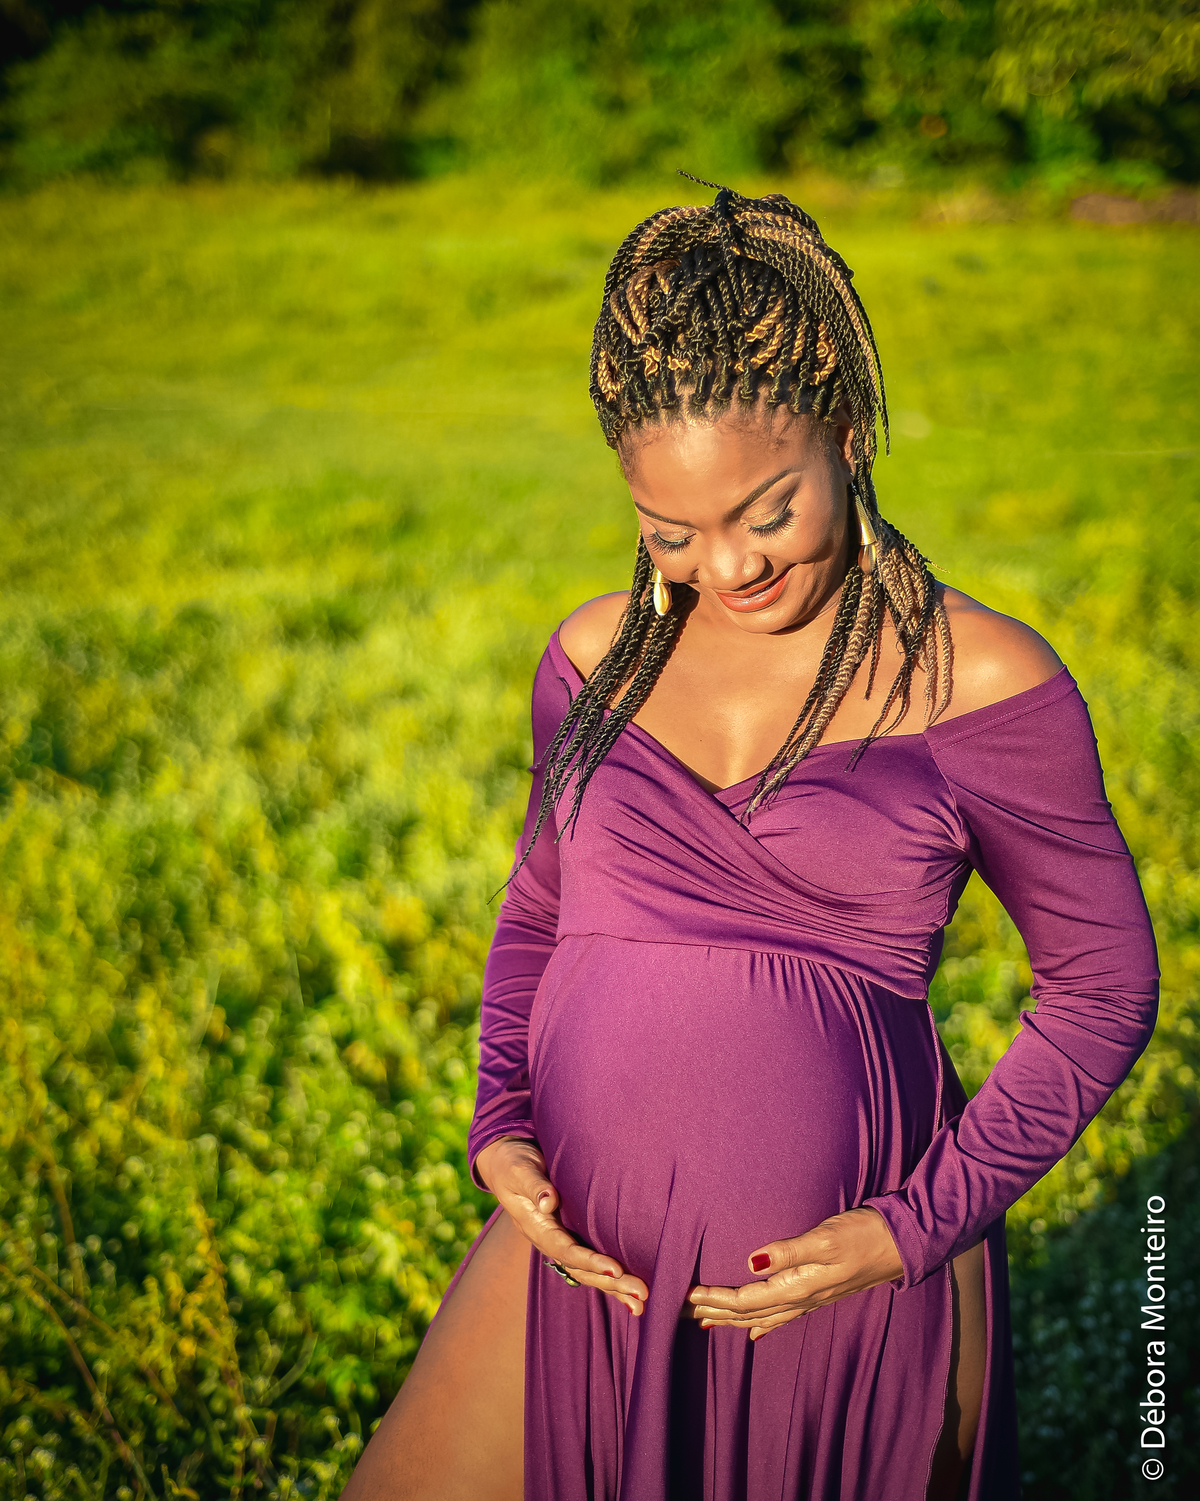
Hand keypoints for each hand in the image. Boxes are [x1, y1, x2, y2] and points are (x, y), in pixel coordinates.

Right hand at [474, 1136, 647, 1314]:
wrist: (506, 1163)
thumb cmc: (514, 1163)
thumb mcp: (520, 1170)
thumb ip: (534, 1185)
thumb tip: (548, 1202)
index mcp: (536, 1227)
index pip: (565, 1249)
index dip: (590, 1261)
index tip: (615, 1270)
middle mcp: (548, 1240)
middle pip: (581, 1269)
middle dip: (611, 1284)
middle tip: (641, 1294)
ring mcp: (559, 1241)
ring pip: (587, 1272)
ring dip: (614, 1289)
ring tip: (640, 1305)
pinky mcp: (569, 1236)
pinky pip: (589, 1263)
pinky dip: (608, 1279)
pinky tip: (627, 1294)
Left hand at [685, 1207, 902, 1339]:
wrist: (902, 1243)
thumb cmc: (864, 1235)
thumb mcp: (825, 1237)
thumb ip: (789, 1250)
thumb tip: (751, 1261)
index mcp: (799, 1287)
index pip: (747, 1300)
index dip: (716, 1299)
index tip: (688, 1293)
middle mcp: (803, 1299)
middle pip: (749, 1314)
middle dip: (716, 1313)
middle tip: (683, 1312)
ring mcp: (812, 1298)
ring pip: (763, 1316)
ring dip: (732, 1319)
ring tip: (706, 1322)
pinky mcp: (821, 1291)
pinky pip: (783, 1315)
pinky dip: (763, 1323)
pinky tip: (755, 1332)